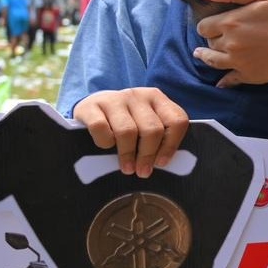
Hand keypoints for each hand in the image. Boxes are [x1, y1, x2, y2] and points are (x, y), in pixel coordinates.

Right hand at [72, 88, 188, 177]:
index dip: (171, 145)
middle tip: (143, 171)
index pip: (176, 121)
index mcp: (157, 98)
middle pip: (152, 129)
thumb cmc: (125, 121)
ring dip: (128, 154)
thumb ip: (157, 136)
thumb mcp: (144, 123)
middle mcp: (138, 96)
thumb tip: (162, 163)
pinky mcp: (91, 106)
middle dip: (148, 154)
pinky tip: (106, 147)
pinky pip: (101, 128)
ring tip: (128, 168)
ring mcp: (114, 99)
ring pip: (127, 131)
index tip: (161, 163)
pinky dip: (105, 142)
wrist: (91, 106)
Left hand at [193, 0, 267, 86]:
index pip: (203, 26)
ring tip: (203, 54)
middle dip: (212, 38)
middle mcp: (231, 44)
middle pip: (208, 43)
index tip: (215, 23)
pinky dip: (223, 80)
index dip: (208, 24)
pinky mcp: (250, 76)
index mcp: (231, 22)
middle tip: (221, 35)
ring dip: (207, 56)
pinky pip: (229, 80)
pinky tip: (221, 80)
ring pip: (212, 61)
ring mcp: (239, 62)